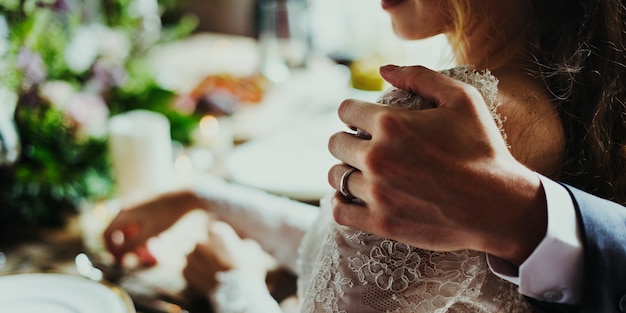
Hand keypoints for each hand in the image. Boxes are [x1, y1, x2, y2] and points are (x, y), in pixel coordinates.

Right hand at [103, 191, 200, 264]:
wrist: (186, 197)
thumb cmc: (167, 216)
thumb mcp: (148, 234)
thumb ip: (130, 246)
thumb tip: (117, 257)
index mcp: (123, 213)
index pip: (107, 234)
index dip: (111, 250)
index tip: (121, 262)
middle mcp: (126, 207)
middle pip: (117, 232)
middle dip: (125, 246)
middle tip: (137, 257)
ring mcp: (136, 205)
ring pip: (129, 228)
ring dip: (135, 241)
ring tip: (149, 250)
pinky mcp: (145, 205)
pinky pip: (137, 223)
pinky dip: (142, 233)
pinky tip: (156, 239)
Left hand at [183, 221, 264, 294]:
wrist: (238, 294)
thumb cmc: (248, 269)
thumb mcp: (253, 250)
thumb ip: (241, 244)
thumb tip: (241, 246)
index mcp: (217, 232)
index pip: (213, 229)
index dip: (219, 239)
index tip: (224, 246)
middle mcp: (201, 242)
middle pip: (202, 243)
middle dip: (208, 251)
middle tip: (219, 261)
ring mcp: (192, 257)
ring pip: (193, 256)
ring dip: (200, 262)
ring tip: (212, 271)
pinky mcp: (187, 272)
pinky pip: (189, 269)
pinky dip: (196, 273)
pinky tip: (207, 279)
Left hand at [327, 65, 547, 264]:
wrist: (500, 206)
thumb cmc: (483, 149)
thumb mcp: (463, 99)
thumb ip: (420, 76)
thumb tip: (383, 69)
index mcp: (391, 123)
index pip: (346, 110)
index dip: (353, 112)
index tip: (363, 121)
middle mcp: (377, 157)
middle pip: (335, 143)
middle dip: (348, 139)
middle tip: (364, 145)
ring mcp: (377, 193)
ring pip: (335, 176)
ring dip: (345, 170)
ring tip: (361, 171)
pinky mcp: (381, 223)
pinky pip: (338, 211)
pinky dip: (339, 202)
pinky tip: (349, 196)